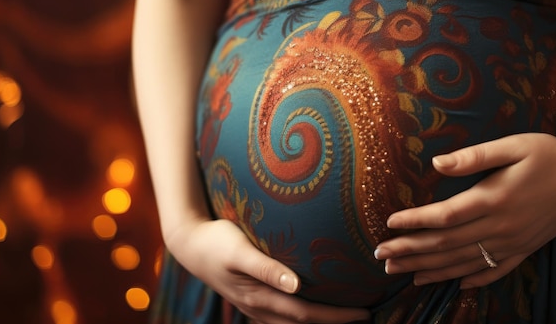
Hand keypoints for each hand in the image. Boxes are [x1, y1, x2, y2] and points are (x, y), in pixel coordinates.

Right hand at [167, 218, 370, 323]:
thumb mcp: (240, 250)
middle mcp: (259, 307)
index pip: (306, 314)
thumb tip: (295, 286)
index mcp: (260, 297)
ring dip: (320, 323)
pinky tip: (313, 307)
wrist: (189, 245)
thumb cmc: (217, 241)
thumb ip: (266, 268)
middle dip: (335, 323)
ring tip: (345, 315)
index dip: (336, 317)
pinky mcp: (252, 299)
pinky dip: (303, 317)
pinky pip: (283, 316)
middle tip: (366, 316)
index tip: (363, 313)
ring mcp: (254, 306)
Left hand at [374, 133, 555, 288]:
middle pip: (446, 245)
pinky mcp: (524, 250)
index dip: (414, 222)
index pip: (444, 216)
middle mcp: (500, 227)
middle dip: (410, 251)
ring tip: (402, 273)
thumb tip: (436, 163)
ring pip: (463, 262)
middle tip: (381, 257)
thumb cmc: (548, 155)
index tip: (389, 225)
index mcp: (493, 199)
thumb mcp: (512, 146)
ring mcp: (512, 243)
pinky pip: (494, 272)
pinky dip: (471, 279)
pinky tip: (454, 284)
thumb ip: (473, 156)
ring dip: (430, 269)